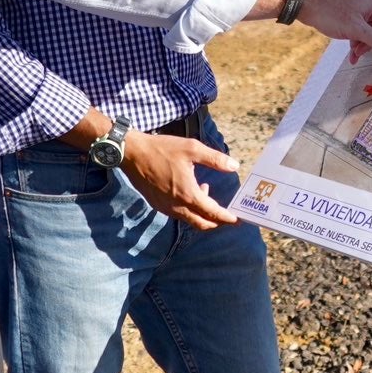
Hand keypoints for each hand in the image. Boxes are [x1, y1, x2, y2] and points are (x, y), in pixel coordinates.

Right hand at [117, 132, 239, 230]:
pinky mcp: (158, 205)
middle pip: (203, 224)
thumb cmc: (162, 149)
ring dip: (202, 212)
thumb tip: (234, 166)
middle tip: (229, 216)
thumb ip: (215, 159)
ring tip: (207, 190)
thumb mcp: (192, 149)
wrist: (133, 153)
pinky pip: (178, 214)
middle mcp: (177, 207)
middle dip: (218, 222)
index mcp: (188, 195)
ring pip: (190, 220)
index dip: (228, 218)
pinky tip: (190, 190)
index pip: (213, 213)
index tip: (238, 220)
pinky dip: (189, 208)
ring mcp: (166, 208)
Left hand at [297, 0, 371, 61]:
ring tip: (355, 54)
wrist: (305, 3)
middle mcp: (371, 4)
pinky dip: (358, 42)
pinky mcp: (351, 16)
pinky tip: (351, 54)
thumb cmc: (330, 11)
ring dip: (366, 45)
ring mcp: (361, 10)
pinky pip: (362, 31)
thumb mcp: (355, 28)